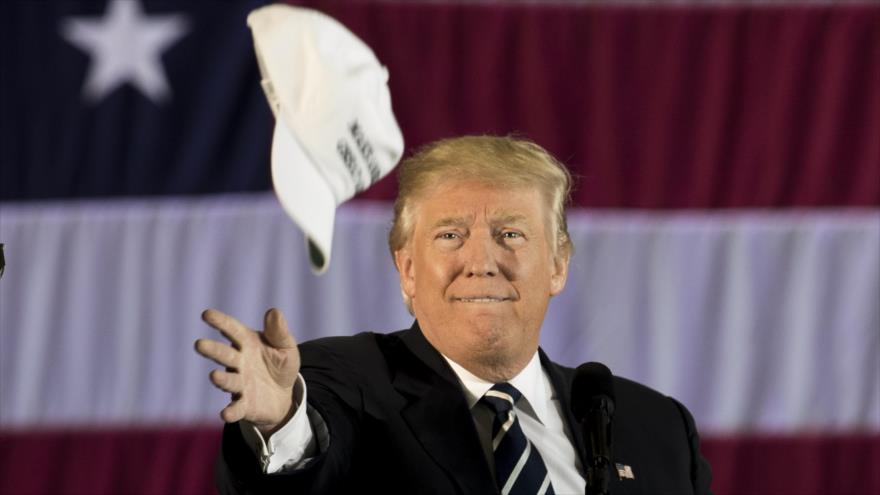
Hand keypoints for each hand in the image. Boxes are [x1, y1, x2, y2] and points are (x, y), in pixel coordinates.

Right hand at [195, 308, 299, 434]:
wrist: (284, 395)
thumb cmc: (280, 365)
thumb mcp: (286, 347)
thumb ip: (279, 332)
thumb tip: (274, 312)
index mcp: (247, 343)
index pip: (232, 330)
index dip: (220, 322)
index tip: (206, 314)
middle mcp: (239, 362)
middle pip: (224, 355)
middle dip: (213, 350)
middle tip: (199, 344)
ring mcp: (239, 384)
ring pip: (228, 380)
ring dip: (221, 379)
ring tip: (214, 376)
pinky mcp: (244, 405)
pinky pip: (236, 408)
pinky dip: (231, 411)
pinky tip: (225, 414)